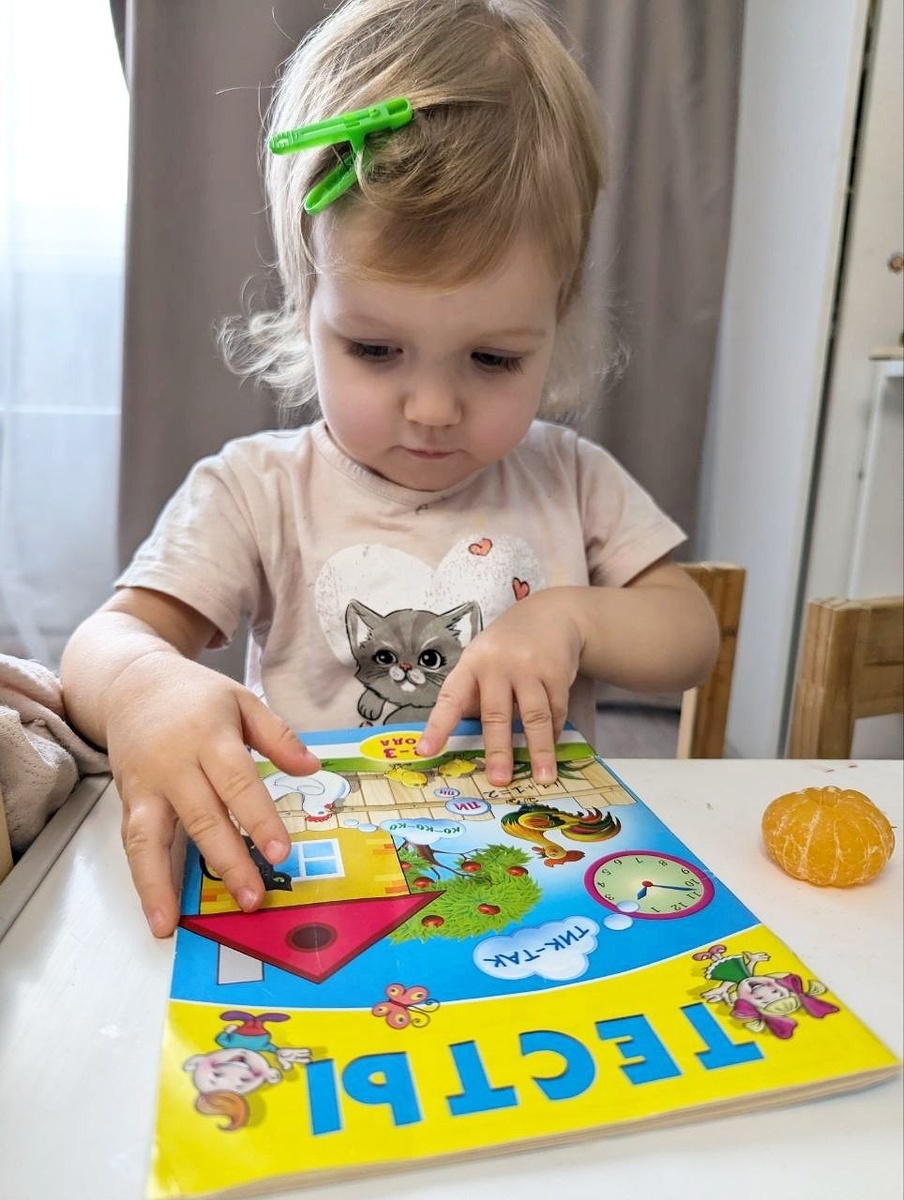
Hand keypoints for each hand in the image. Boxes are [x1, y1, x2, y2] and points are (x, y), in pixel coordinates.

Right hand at [105, 650, 319, 937]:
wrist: (131, 683)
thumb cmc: (196, 697)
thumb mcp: (242, 700)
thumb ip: (278, 735)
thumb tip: (312, 768)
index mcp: (210, 736)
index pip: (238, 782)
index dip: (259, 818)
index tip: (281, 852)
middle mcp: (174, 764)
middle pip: (201, 817)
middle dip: (226, 861)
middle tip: (252, 899)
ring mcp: (146, 785)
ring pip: (149, 838)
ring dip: (160, 884)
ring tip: (170, 925)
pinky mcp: (128, 801)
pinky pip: (133, 843)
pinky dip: (142, 881)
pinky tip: (156, 914)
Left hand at [416, 590, 581, 785]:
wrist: (550, 615)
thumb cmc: (506, 647)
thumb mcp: (482, 661)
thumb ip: (474, 695)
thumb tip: (459, 740)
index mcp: (471, 663)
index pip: (450, 697)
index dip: (437, 726)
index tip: (425, 751)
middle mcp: (498, 664)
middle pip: (496, 714)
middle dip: (498, 750)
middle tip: (498, 780)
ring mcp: (529, 667)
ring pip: (534, 716)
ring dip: (539, 750)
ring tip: (543, 777)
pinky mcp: (557, 671)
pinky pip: (555, 710)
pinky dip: (554, 732)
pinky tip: (551, 746)